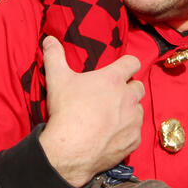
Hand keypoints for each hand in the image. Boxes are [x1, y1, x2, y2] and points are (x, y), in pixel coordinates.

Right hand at [37, 36, 143, 187]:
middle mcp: (128, 97)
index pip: (132, 62)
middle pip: (138, 86)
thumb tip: (49, 39)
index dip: (127, 64)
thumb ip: (54, 56)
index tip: (121, 69)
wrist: (71, 148)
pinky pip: (136, 132)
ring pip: (139, 110)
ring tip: (111, 117)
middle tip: (111, 96)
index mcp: (113, 79)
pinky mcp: (134, 140)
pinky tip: (112, 135)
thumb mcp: (57, 78)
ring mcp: (133, 120)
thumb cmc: (67, 110)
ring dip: (129, 111)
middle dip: (128, 89)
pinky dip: (127, 132)